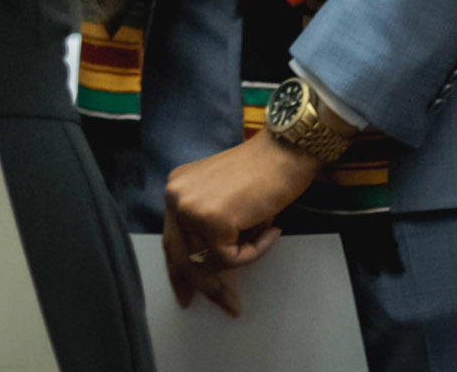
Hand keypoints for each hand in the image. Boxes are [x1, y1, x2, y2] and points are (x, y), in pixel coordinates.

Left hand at [159, 130, 310, 313]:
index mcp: (176, 188)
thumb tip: (205, 267)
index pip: (171, 240)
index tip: (185, 294)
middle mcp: (175, 195)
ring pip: (212, 262)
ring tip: (265, 232)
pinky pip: (232, 258)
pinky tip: (269, 227)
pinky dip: (255, 250)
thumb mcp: (222, 197)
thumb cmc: (264, 173)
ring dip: (244, 256)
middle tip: (230, 305)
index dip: (179, 272)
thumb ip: (206, 224)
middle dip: (208, 286)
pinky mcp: (212, 219)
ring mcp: (190, 206)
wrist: (286, 151)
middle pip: (184, 258)